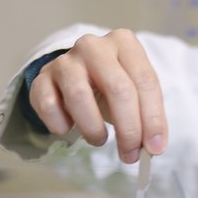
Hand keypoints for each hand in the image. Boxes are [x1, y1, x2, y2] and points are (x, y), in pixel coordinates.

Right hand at [28, 28, 167, 163]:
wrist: (73, 75)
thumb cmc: (110, 85)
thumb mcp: (134, 93)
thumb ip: (146, 117)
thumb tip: (153, 147)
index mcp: (124, 42)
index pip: (145, 81)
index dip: (153, 118)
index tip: (155, 148)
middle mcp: (94, 46)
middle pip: (117, 88)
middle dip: (128, 128)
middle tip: (130, 155)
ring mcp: (65, 60)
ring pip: (79, 95)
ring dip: (93, 128)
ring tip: (99, 140)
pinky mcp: (42, 77)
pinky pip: (48, 105)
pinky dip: (60, 124)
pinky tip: (68, 128)